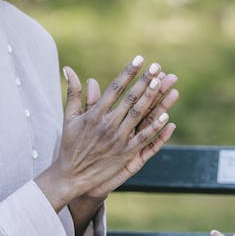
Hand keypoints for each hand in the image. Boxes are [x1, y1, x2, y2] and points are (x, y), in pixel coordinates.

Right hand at [36, 56, 176, 211]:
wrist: (72, 175)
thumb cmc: (70, 144)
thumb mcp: (69, 117)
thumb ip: (73, 92)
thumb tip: (68, 69)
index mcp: (95, 114)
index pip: (115, 88)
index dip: (128, 73)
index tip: (139, 60)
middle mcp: (108, 125)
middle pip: (130, 99)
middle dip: (145, 81)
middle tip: (157, 67)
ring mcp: (118, 139)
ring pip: (139, 115)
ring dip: (151, 99)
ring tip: (161, 83)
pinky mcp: (126, 154)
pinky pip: (143, 139)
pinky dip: (154, 128)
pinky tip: (166, 116)